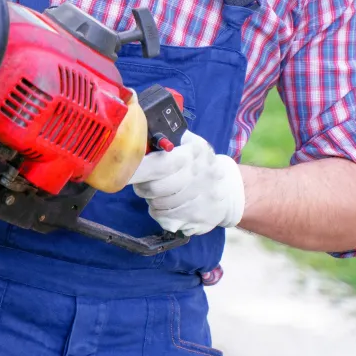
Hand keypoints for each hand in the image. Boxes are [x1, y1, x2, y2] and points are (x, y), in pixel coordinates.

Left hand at [129, 131, 243, 236]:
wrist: (230, 190)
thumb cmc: (200, 163)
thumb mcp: (190, 143)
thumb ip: (168, 139)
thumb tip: (139, 134)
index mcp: (194, 155)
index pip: (160, 165)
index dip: (139, 170)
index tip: (125, 171)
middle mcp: (200, 179)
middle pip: (155, 189)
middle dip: (142, 186)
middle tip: (141, 183)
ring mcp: (200, 202)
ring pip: (158, 205)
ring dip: (151, 200)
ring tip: (158, 193)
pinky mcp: (198, 221)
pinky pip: (166, 219)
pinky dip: (160, 213)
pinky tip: (166, 205)